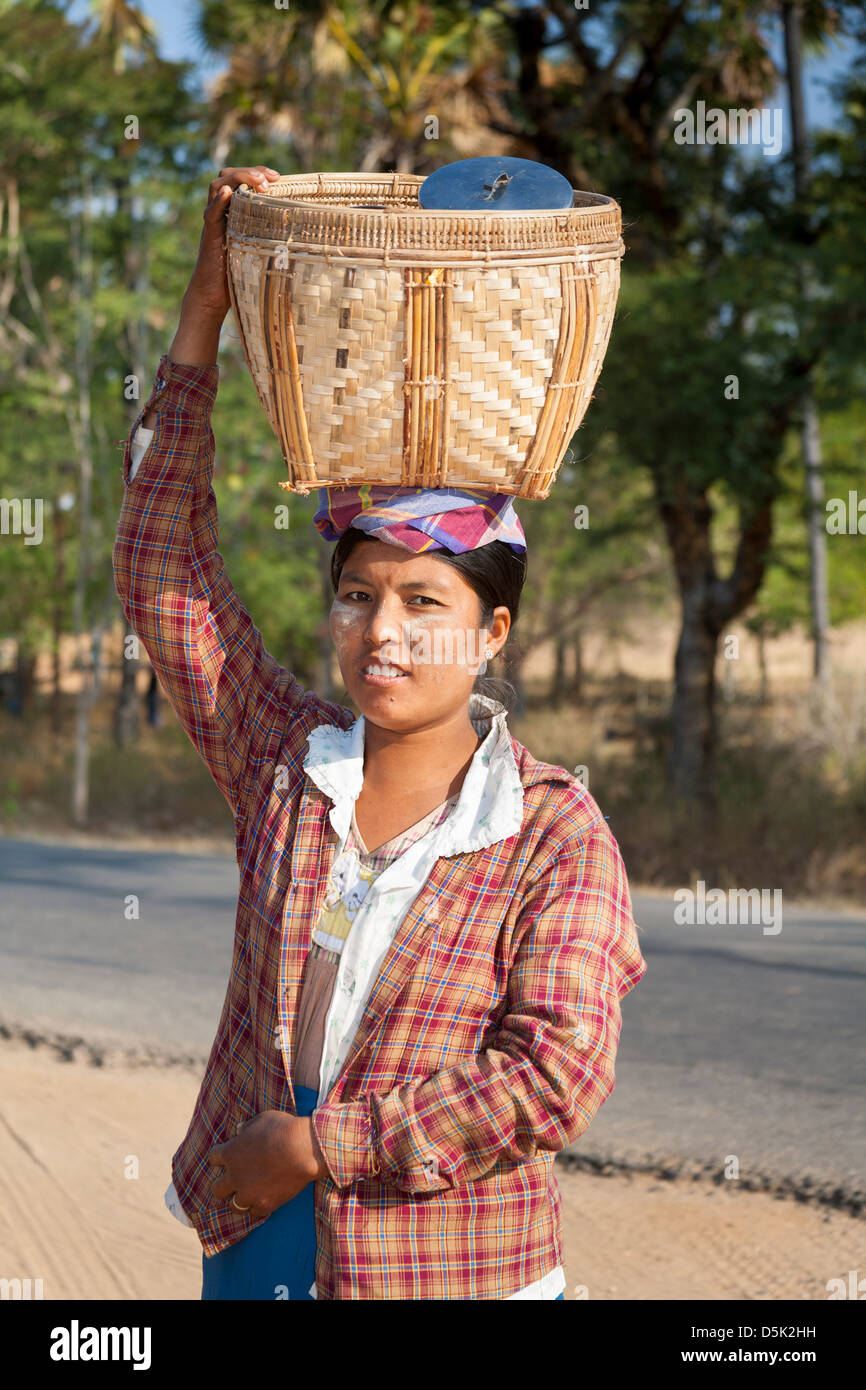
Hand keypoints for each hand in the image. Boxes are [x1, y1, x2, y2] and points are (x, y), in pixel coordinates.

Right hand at [182, 165, 280, 324]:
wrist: (214, 296)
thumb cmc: (239, 276)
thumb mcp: (257, 250)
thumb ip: (268, 236)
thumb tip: (300, 234)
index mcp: (231, 212)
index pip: (238, 180)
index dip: (256, 173)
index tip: (278, 177)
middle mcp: (220, 213)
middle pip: (226, 176)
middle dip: (250, 171)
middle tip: (272, 177)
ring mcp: (213, 224)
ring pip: (217, 187)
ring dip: (238, 179)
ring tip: (259, 183)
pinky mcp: (210, 237)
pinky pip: (210, 214)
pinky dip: (218, 201)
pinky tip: (228, 193)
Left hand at [206, 1110, 327, 1221]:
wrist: (304, 1150)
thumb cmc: (283, 1129)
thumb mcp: (263, 1119)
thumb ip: (247, 1127)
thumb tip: (239, 1130)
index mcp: (231, 1153)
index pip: (213, 1158)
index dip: (219, 1157)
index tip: (226, 1156)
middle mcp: (235, 1176)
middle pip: (216, 1189)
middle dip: (223, 1185)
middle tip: (234, 1181)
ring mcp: (249, 1193)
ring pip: (234, 1206)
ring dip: (240, 1199)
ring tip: (250, 1194)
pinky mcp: (265, 1204)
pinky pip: (255, 1212)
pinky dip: (259, 1206)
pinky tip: (266, 1199)